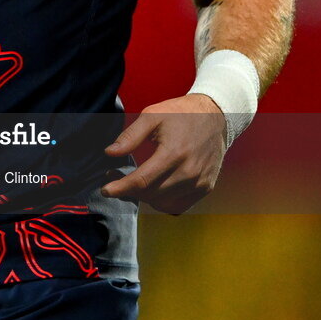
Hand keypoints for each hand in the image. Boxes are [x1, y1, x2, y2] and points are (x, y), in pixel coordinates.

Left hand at [101, 94, 226, 214]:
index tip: (105, 189)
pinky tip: (152, 189)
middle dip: (128, 190)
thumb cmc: (181, 113)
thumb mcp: (152, 115)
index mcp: (174, 153)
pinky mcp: (206, 187)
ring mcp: (199, 182)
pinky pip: (178, 206)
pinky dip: (162, 202)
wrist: (216, 115)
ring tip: (132, 183)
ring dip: (143, 197)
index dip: (120, 188)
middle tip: (114, 177)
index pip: (142, 181)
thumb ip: (130, 136)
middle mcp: (189, 172)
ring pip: (163, 203)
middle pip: (150, 194)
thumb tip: (110, 153)